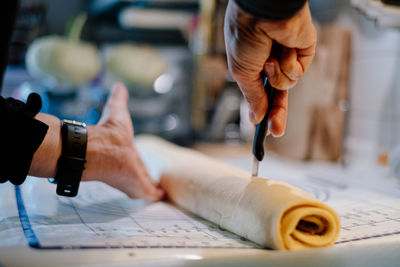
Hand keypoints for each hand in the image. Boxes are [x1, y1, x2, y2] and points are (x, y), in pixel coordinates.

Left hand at [83, 83, 163, 200]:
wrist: (102, 151)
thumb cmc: (110, 134)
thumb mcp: (117, 112)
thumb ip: (118, 99)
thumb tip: (119, 85)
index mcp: (126, 155)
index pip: (134, 161)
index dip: (138, 163)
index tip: (140, 165)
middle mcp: (130, 169)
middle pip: (141, 176)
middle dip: (146, 180)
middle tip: (155, 184)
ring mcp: (135, 181)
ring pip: (146, 187)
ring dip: (152, 189)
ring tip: (161, 193)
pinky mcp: (140, 189)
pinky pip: (152, 195)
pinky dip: (157, 195)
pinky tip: (163, 196)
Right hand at [224, 0, 315, 135]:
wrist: (264, 12)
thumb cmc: (245, 36)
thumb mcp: (242, 73)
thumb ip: (253, 97)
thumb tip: (256, 118)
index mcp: (253, 67)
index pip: (261, 94)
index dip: (263, 112)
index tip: (264, 132)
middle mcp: (271, 64)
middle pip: (278, 96)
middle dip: (277, 114)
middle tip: (276, 131)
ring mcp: (288, 58)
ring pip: (287, 85)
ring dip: (277, 75)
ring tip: (270, 57)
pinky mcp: (303, 52)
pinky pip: (298, 73)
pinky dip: (290, 65)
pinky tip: (284, 49)